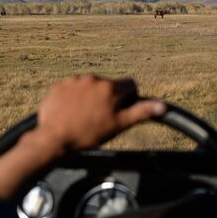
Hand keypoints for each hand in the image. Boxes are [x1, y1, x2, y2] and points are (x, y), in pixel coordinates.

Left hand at [0, 75, 165, 200]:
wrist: (54, 138)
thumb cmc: (88, 134)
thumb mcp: (119, 125)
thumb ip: (141, 112)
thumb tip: (162, 106)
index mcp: (110, 87)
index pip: (129, 84)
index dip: (128, 98)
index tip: (120, 111)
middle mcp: (94, 78)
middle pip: (109, 85)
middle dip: (108, 98)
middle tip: (101, 117)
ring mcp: (75, 80)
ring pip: (90, 86)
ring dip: (90, 97)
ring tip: (83, 116)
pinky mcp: (60, 85)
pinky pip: (72, 88)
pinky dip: (74, 97)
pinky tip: (71, 112)